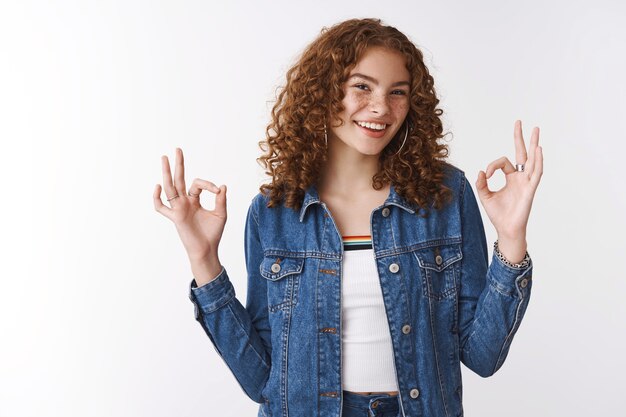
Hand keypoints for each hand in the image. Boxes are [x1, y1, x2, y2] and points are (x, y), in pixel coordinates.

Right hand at [153, 148, 226, 266]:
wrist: (207, 249)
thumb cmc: (213, 233)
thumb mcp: (221, 214)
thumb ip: (221, 200)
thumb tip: (222, 186)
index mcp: (195, 200)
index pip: (197, 184)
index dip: (208, 184)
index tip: (218, 190)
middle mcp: (185, 202)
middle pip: (179, 179)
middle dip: (178, 165)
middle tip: (177, 149)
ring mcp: (179, 208)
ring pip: (170, 187)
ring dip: (167, 172)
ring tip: (165, 158)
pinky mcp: (175, 217)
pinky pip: (161, 208)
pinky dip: (157, 198)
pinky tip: (159, 186)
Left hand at [476, 120, 542, 240]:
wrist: (506, 229)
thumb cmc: (498, 214)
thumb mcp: (485, 196)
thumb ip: (481, 183)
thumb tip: (481, 171)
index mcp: (510, 178)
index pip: (503, 162)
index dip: (492, 165)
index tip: (486, 175)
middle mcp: (520, 178)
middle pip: (522, 154)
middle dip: (521, 138)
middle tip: (520, 122)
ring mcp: (527, 182)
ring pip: (532, 160)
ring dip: (534, 144)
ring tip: (536, 130)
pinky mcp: (530, 189)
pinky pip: (536, 173)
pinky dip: (538, 161)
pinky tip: (538, 150)